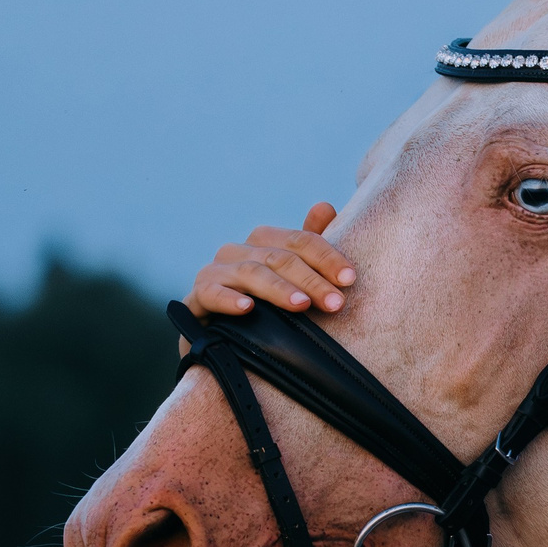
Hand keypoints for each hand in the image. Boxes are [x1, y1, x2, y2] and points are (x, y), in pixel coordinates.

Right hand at [184, 203, 356, 320]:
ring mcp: (216, 272)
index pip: (300, 240)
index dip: (327, 256)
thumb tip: (326, 207)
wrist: (221, 339)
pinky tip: (248, 308)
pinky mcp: (197, 298)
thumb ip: (310, 244)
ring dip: (278, 289)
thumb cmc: (265, 304)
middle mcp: (239, 251)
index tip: (350, 278)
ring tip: (302, 304)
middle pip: (279, 257)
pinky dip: (228, 299)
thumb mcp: (291, 277)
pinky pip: (210, 293)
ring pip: (250, 272)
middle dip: (311, 280)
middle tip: (335, 302)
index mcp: (264, 241)